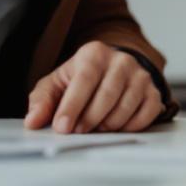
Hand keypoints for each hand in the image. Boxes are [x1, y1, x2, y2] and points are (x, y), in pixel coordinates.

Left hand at [24, 41, 163, 133]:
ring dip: (108, 125)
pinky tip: (116, 126)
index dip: (72, 105)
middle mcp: (121, 61)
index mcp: (94, 54)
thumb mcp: (57, 83)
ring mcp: (140, 76)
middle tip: (77, 131)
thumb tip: (33, 121)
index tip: (62, 127)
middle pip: (107, 95)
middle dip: (89, 119)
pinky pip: (145, 115)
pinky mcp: (153, 92)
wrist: (113, 70)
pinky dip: (129, 127)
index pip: (84, 79)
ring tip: (96, 128)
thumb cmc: (81, 79)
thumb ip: (42, 100)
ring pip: (125, 107)